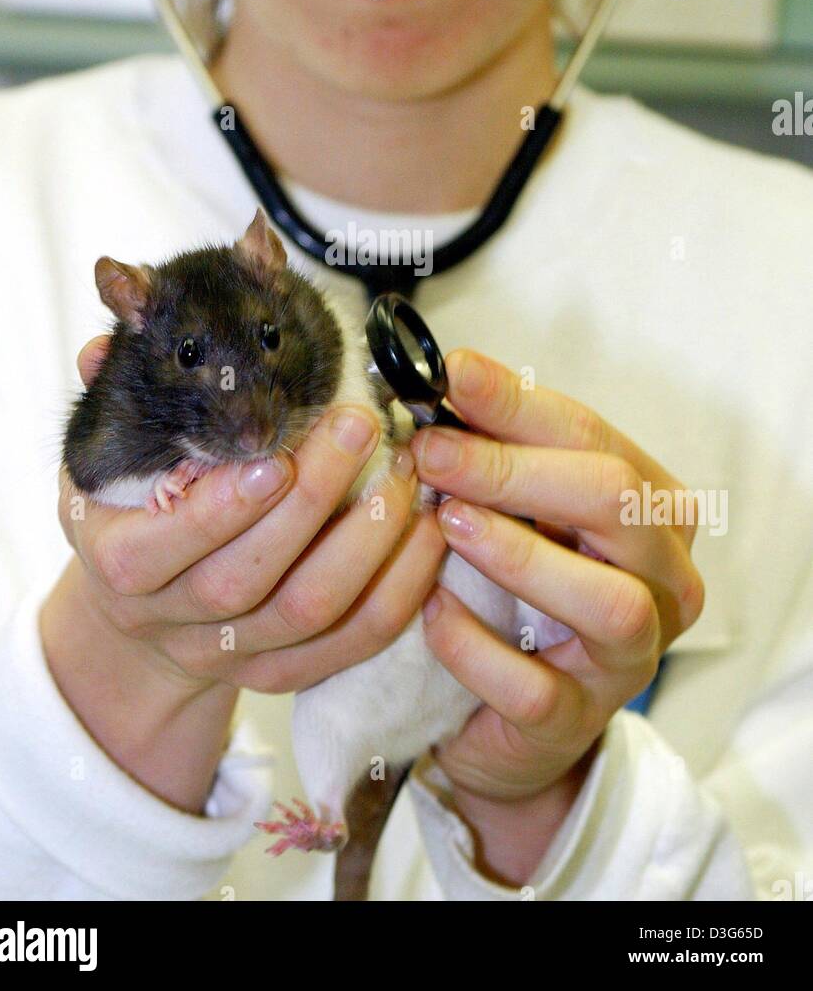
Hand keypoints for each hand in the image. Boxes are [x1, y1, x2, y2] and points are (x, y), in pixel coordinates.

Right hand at [57, 336, 443, 697]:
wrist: (143, 614)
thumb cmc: (134, 511)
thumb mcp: (106, 457)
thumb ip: (113, 403)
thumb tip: (106, 350)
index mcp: (118, 562)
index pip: (163, 547)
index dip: (221, 507)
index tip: (272, 455)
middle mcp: (170, 620)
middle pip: (245, 580)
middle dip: (311, 500)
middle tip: (358, 425)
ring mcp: (231, 657)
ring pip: (309, 612)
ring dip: (367, 539)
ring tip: (403, 469)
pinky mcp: (286, 673)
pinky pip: (355, 639)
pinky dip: (401, 586)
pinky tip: (427, 527)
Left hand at [409, 348, 703, 882]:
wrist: (507, 710)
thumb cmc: (515, 585)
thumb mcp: (513, 504)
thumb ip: (494, 446)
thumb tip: (447, 377)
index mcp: (651, 507)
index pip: (593, 436)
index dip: (518, 403)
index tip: (450, 375)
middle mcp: (664, 578)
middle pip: (616, 502)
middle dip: (515, 469)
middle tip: (432, 450)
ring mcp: (631, 657)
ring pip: (609, 602)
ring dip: (520, 554)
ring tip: (447, 522)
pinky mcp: (579, 721)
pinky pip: (537, 687)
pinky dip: (477, 646)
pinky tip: (432, 612)